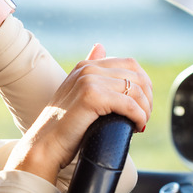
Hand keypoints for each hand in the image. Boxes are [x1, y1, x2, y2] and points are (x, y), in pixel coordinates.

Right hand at [6, 44, 152, 183]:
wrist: (45, 146)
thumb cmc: (63, 127)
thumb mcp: (77, 93)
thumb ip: (91, 73)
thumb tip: (100, 47)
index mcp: (85, 66)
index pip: (130, 64)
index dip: (143, 85)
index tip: (142, 105)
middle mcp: (87, 69)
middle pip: (136, 76)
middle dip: (147, 98)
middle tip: (143, 117)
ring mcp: (89, 81)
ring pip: (136, 91)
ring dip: (144, 110)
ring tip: (140, 124)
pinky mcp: (92, 97)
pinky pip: (129, 105)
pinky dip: (138, 117)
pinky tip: (136, 127)